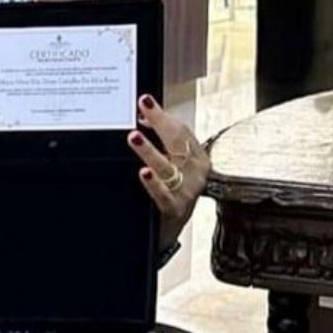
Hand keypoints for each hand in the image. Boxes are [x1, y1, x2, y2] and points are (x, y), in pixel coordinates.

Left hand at [126, 94, 209, 251]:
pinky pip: (164, 195)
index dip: (163, 115)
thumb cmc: (172, 193)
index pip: (181, 131)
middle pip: (177, 143)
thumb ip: (162, 141)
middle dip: (160, 124)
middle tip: (142, 110)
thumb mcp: (172, 165)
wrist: (169, 231)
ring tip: (135, 138)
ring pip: (168, 167)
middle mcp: (196, 173)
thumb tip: (145, 117)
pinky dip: (154, 184)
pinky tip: (144, 174)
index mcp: (197, 158)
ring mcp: (187, 192)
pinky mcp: (175, 210)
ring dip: (150, 152)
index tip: (145, 101)